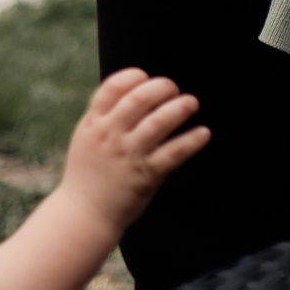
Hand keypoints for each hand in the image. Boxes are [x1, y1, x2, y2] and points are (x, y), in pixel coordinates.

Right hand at [59, 68, 209, 235]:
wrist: (84, 211)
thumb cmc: (87, 172)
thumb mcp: (85, 137)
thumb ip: (104, 116)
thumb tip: (131, 93)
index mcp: (93, 123)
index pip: (112, 88)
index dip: (133, 77)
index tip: (147, 78)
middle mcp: (110, 135)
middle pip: (138, 100)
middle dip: (161, 88)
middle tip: (174, 88)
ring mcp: (128, 155)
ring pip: (158, 123)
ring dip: (179, 109)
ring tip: (192, 102)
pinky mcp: (146, 175)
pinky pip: (173, 153)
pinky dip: (191, 141)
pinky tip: (204, 133)